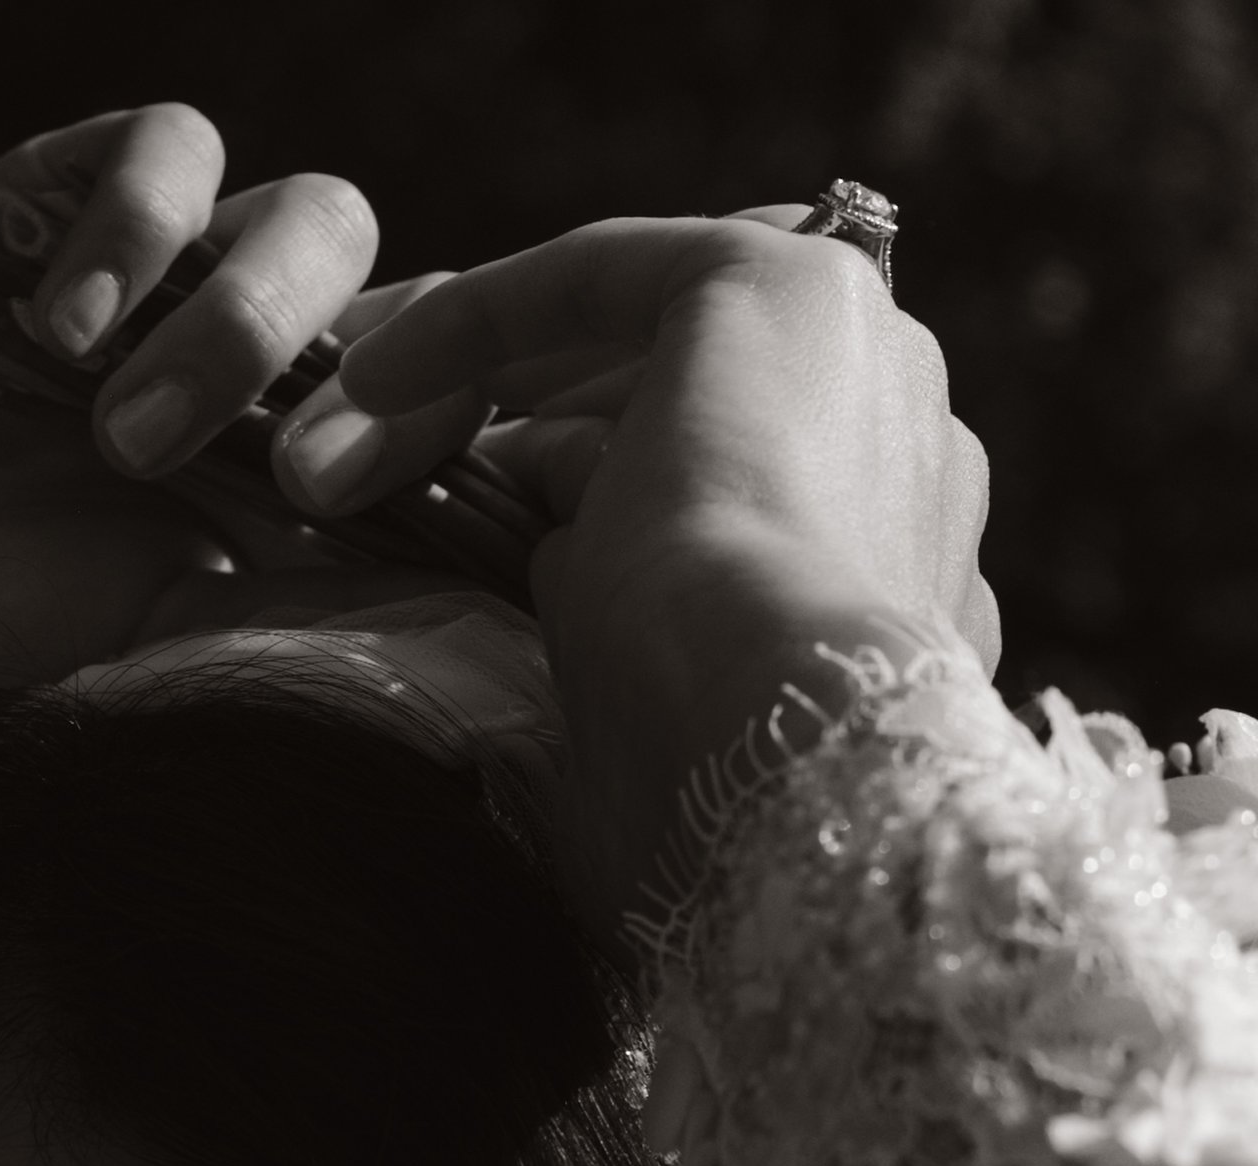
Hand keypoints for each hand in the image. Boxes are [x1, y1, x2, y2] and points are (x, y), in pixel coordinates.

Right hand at [0, 100, 429, 753]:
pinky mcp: (52, 204)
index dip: (434, 430)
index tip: (351, 512)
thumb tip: (459, 594)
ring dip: (240, 317)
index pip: (430, 404)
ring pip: (301, 211)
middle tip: (280, 481)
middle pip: (395, 293)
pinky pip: (162, 145)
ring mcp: (149, 281)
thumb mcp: (168, 633)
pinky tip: (60, 322)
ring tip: (123, 429)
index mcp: (284, 474)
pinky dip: (139, 221)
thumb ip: (304, 596)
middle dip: (357, 378)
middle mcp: (238, 367)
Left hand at [315, 212, 995, 909]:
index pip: (726, 487)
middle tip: (386, 454)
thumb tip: (548, 568)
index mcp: (896, 571)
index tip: (461, 517)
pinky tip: (368, 373)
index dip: (577, 489)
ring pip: (638, 340)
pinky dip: (483, 314)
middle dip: (526, 419)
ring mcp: (865, 358)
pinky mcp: (788, 285)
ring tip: (351, 421)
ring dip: (487, 372)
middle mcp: (906, 448)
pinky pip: (607, 274)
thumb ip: (628, 631)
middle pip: (685, 397)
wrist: (785, 750)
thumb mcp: (662, 718)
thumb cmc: (719, 801)